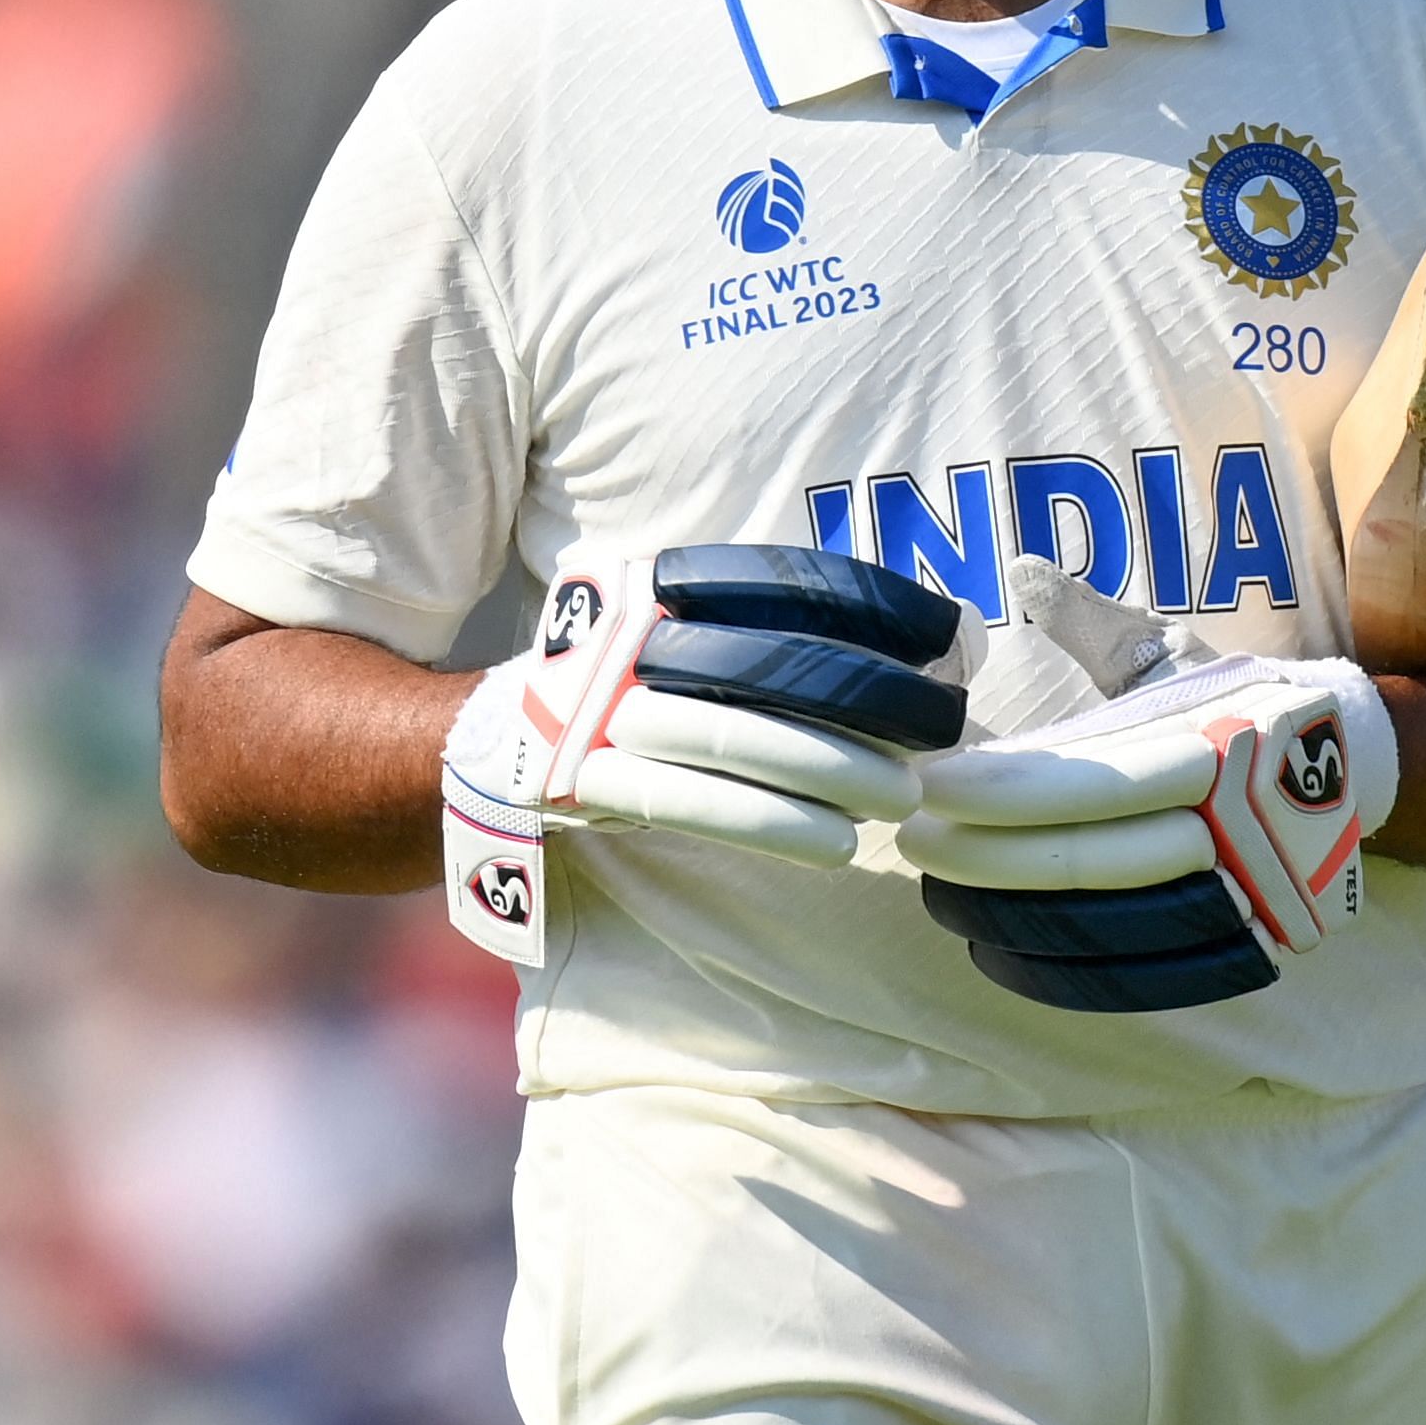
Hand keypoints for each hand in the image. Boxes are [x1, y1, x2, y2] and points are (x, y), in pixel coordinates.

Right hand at [443, 542, 967, 961]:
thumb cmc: (622, 686)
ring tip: (903, 795)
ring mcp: (601, 708)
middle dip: (872, 695)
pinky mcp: (588, 780)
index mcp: (660, 581)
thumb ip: (767, 630)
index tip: (947, 637)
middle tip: (945, 726)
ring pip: (737, 737)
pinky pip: (693, 804)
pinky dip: (771, 824)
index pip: (785, 583)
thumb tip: (923, 643)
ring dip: (831, 769)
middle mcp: (629, 635)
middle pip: (773, 660)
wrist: (478, 743)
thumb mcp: (675, 628)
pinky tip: (835, 844)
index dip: (875, 606)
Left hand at [899, 648, 1394, 1013]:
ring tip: (941, 893)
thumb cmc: (1243, 701)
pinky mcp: (1248, 948)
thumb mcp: (1177, 652)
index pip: (1090, 783)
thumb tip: (1020, 572)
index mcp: (1217, 745)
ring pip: (1108, 933)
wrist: (1359, 768)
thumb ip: (1095, 620)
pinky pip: (1141, 980)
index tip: (926, 786)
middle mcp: (1237, 826)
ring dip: (1010, 921)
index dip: (999, 795)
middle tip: (913, 840)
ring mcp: (1249, 897)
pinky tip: (1001, 948)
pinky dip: (1064, 972)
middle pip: (1091, 863)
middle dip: (987, 860)